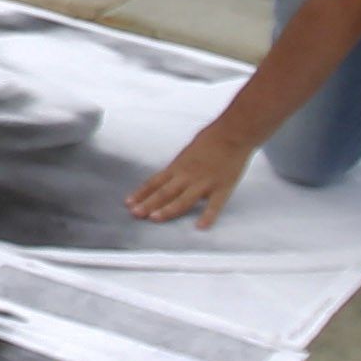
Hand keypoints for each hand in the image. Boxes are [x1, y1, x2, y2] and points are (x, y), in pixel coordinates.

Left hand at [126, 122, 259, 227]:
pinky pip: (214, 205)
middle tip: (136, 214)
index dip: (141, 193)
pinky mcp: (222, 188)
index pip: (155, 182)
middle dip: (148, 204)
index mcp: (178, 166)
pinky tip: (200, 227)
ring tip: (155, 218)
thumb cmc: (210, 139)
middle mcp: (187, 175)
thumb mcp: (187, 152)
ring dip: (168, 210)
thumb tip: (170, 177)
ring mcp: (204, 183)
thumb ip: (179, 167)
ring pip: (183, 200)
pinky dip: (207, 216)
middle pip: (164, 192)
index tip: (129, 202)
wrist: (232, 134)